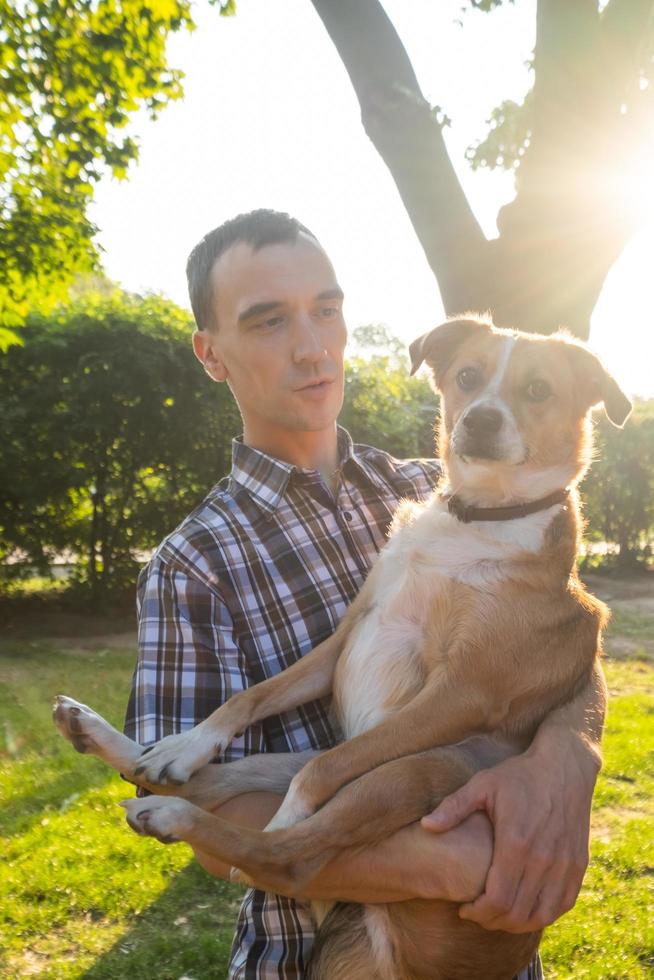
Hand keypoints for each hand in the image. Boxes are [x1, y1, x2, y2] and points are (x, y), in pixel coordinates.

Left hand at [421, 736, 598, 932]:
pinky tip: (526, 907)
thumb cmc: (519, 775)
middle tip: (477, 914)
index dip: (478, 913)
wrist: (564, 765)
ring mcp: (564, 864)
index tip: (464, 909)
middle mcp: (543, 859)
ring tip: (499, 914)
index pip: (497, 900)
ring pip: (541, 915)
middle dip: (493, 921)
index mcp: (516, 843)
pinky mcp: (578, 864)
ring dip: (518, 923)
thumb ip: (454, 807)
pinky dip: (543, 914)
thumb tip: (426, 825)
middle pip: (517, 913)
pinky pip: (562, 904)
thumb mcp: (482, 784)